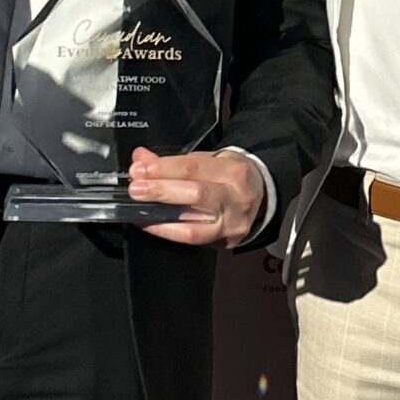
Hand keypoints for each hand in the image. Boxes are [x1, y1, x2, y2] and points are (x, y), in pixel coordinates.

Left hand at [125, 146, 263, 247]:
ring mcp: (232, 223)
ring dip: (161, 217)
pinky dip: (168, 232)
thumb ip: (175, 162)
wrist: (262, 197)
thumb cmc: (230, 177)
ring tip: (140, 210)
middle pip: (197, 194)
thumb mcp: (209, 160)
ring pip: (194, 225)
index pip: (194, 168)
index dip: (164, 168)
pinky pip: (193, 240)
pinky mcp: (225, 241)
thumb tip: (141, 158)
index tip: (140, 169)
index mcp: (233, 171)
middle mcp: (236, 198)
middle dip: (162, 191)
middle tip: (137, 189)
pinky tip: (151, 224)